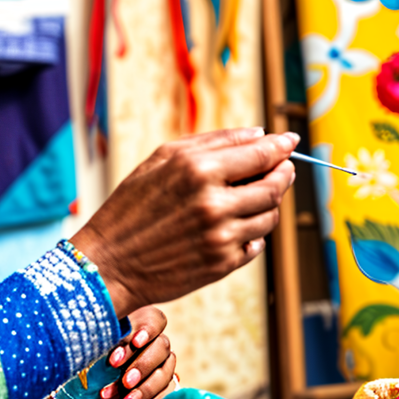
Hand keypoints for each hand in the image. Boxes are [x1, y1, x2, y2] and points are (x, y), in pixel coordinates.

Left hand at [32, 306, 177, 398]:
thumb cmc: (76, 381)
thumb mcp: (81, 362)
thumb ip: (98, 346)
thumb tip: (106, 334)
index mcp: (128, 329)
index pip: (153, 320)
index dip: (148, 329)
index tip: (135, 342)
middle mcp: (146, 345)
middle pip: (162, 346)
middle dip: (143, 364)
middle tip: (125, 381)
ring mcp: (154, 368)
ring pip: (165, 371)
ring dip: (146, 388)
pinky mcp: (157, 390)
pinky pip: (166, 393)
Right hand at [69, 127, 296, 316]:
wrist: (109, 263)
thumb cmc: (131, 206)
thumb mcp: (162, 159)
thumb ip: (213, 142)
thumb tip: (260, 134)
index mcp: (198, 170)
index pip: (261, 154)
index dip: (282, 147)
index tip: (289, 142)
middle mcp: (214, 203)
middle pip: (274, 186)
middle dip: (283, 175)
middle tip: (282, 170)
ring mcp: (221, 237)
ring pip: (270, 217)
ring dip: (268, 205)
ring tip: (250, 199)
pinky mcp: (222, 264)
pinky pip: (256, 245)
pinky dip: (252, 234)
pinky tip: (232, 227)